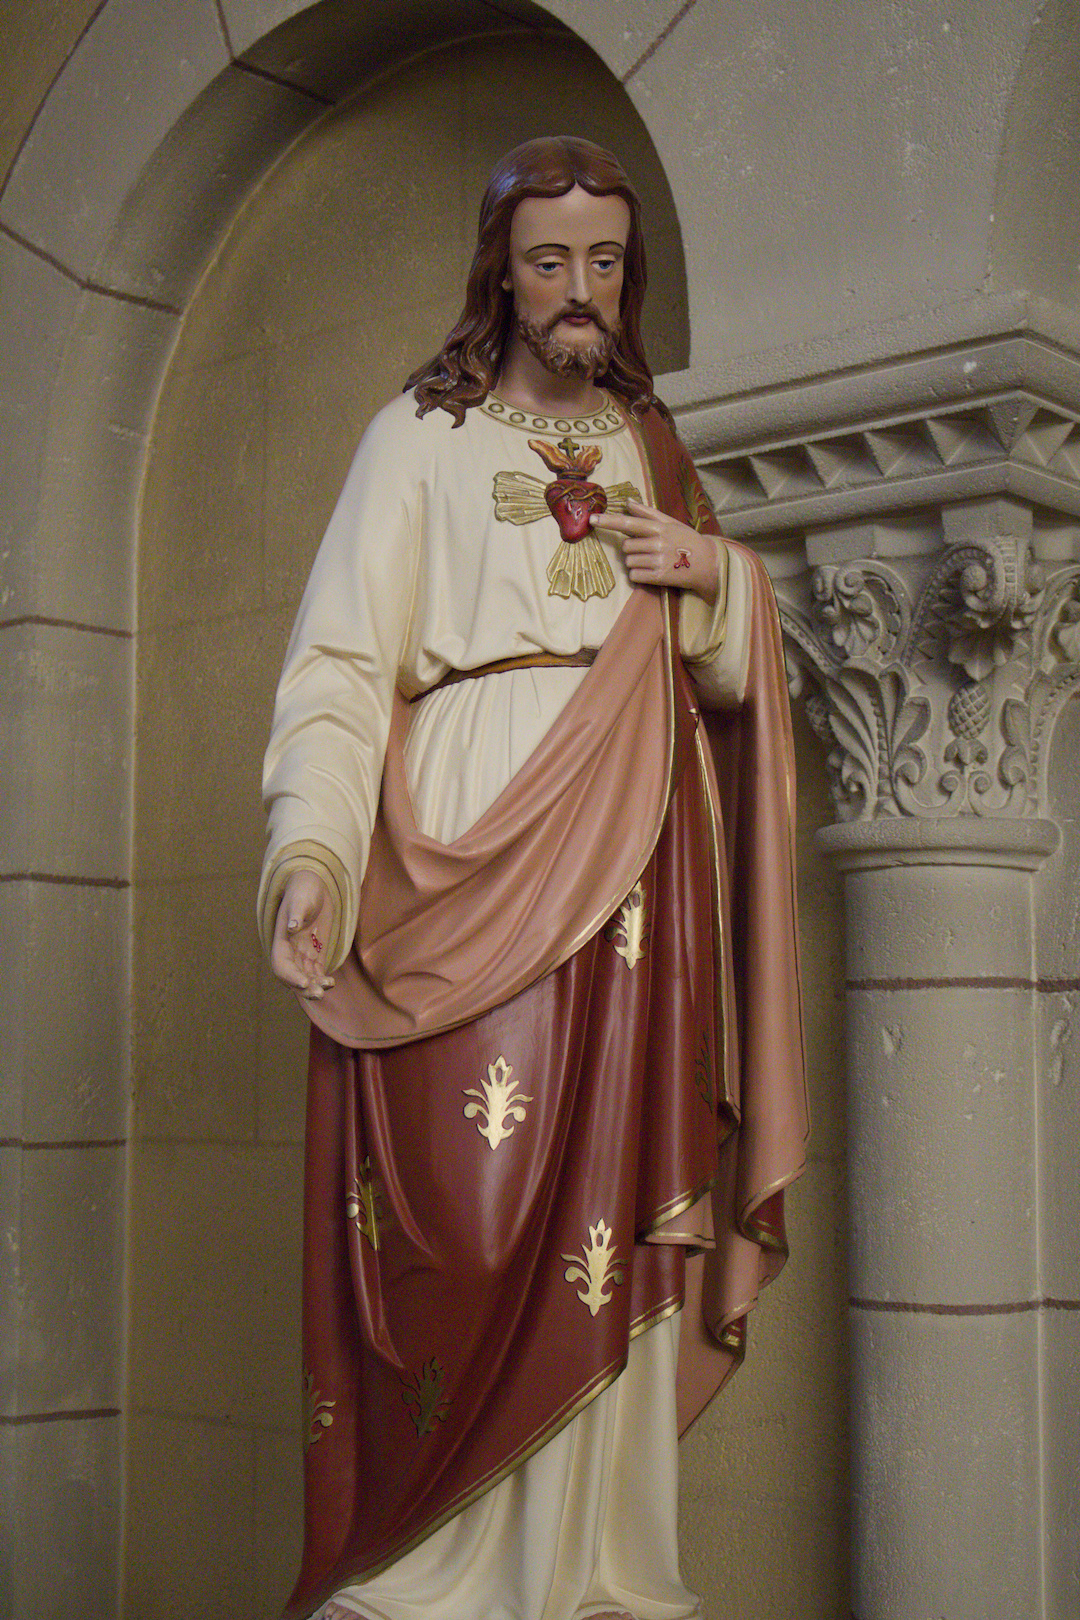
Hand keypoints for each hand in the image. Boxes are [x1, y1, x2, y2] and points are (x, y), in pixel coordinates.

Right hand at [271, 871, 334, 999]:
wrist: (314, 886)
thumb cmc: (303, 890)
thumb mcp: (300, 899)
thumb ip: (296, 914)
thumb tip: (291, 927)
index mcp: (281, 941)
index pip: (281, 966)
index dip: (291, 976)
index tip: (304, 982)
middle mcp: (290, 951)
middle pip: (293, 977)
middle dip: (304, 987)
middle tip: (319, 992)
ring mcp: (303, 953)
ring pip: (305, 977)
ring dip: (314, 985)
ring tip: (328, 986)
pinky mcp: (315, 953)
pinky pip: (316, 972)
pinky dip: (321, 979)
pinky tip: (331, 982)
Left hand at [592, 500, 721, 603]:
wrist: (708, 564)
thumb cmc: (687, 541)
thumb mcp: (671, 523)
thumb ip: (648, 513)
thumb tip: (628, 503)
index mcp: (659, 528)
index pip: (629, 523)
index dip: (609, 521)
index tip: (592, 519)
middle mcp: (658, 543)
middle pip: (626, 547)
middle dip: (632, 549)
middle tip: (648, 550)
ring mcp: (658, 561)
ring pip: (629, 562)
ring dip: (635, 563)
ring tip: (653, 561)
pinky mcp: (659, 577)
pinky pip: (634, 576)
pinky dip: (638, 575)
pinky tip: (652, 572)